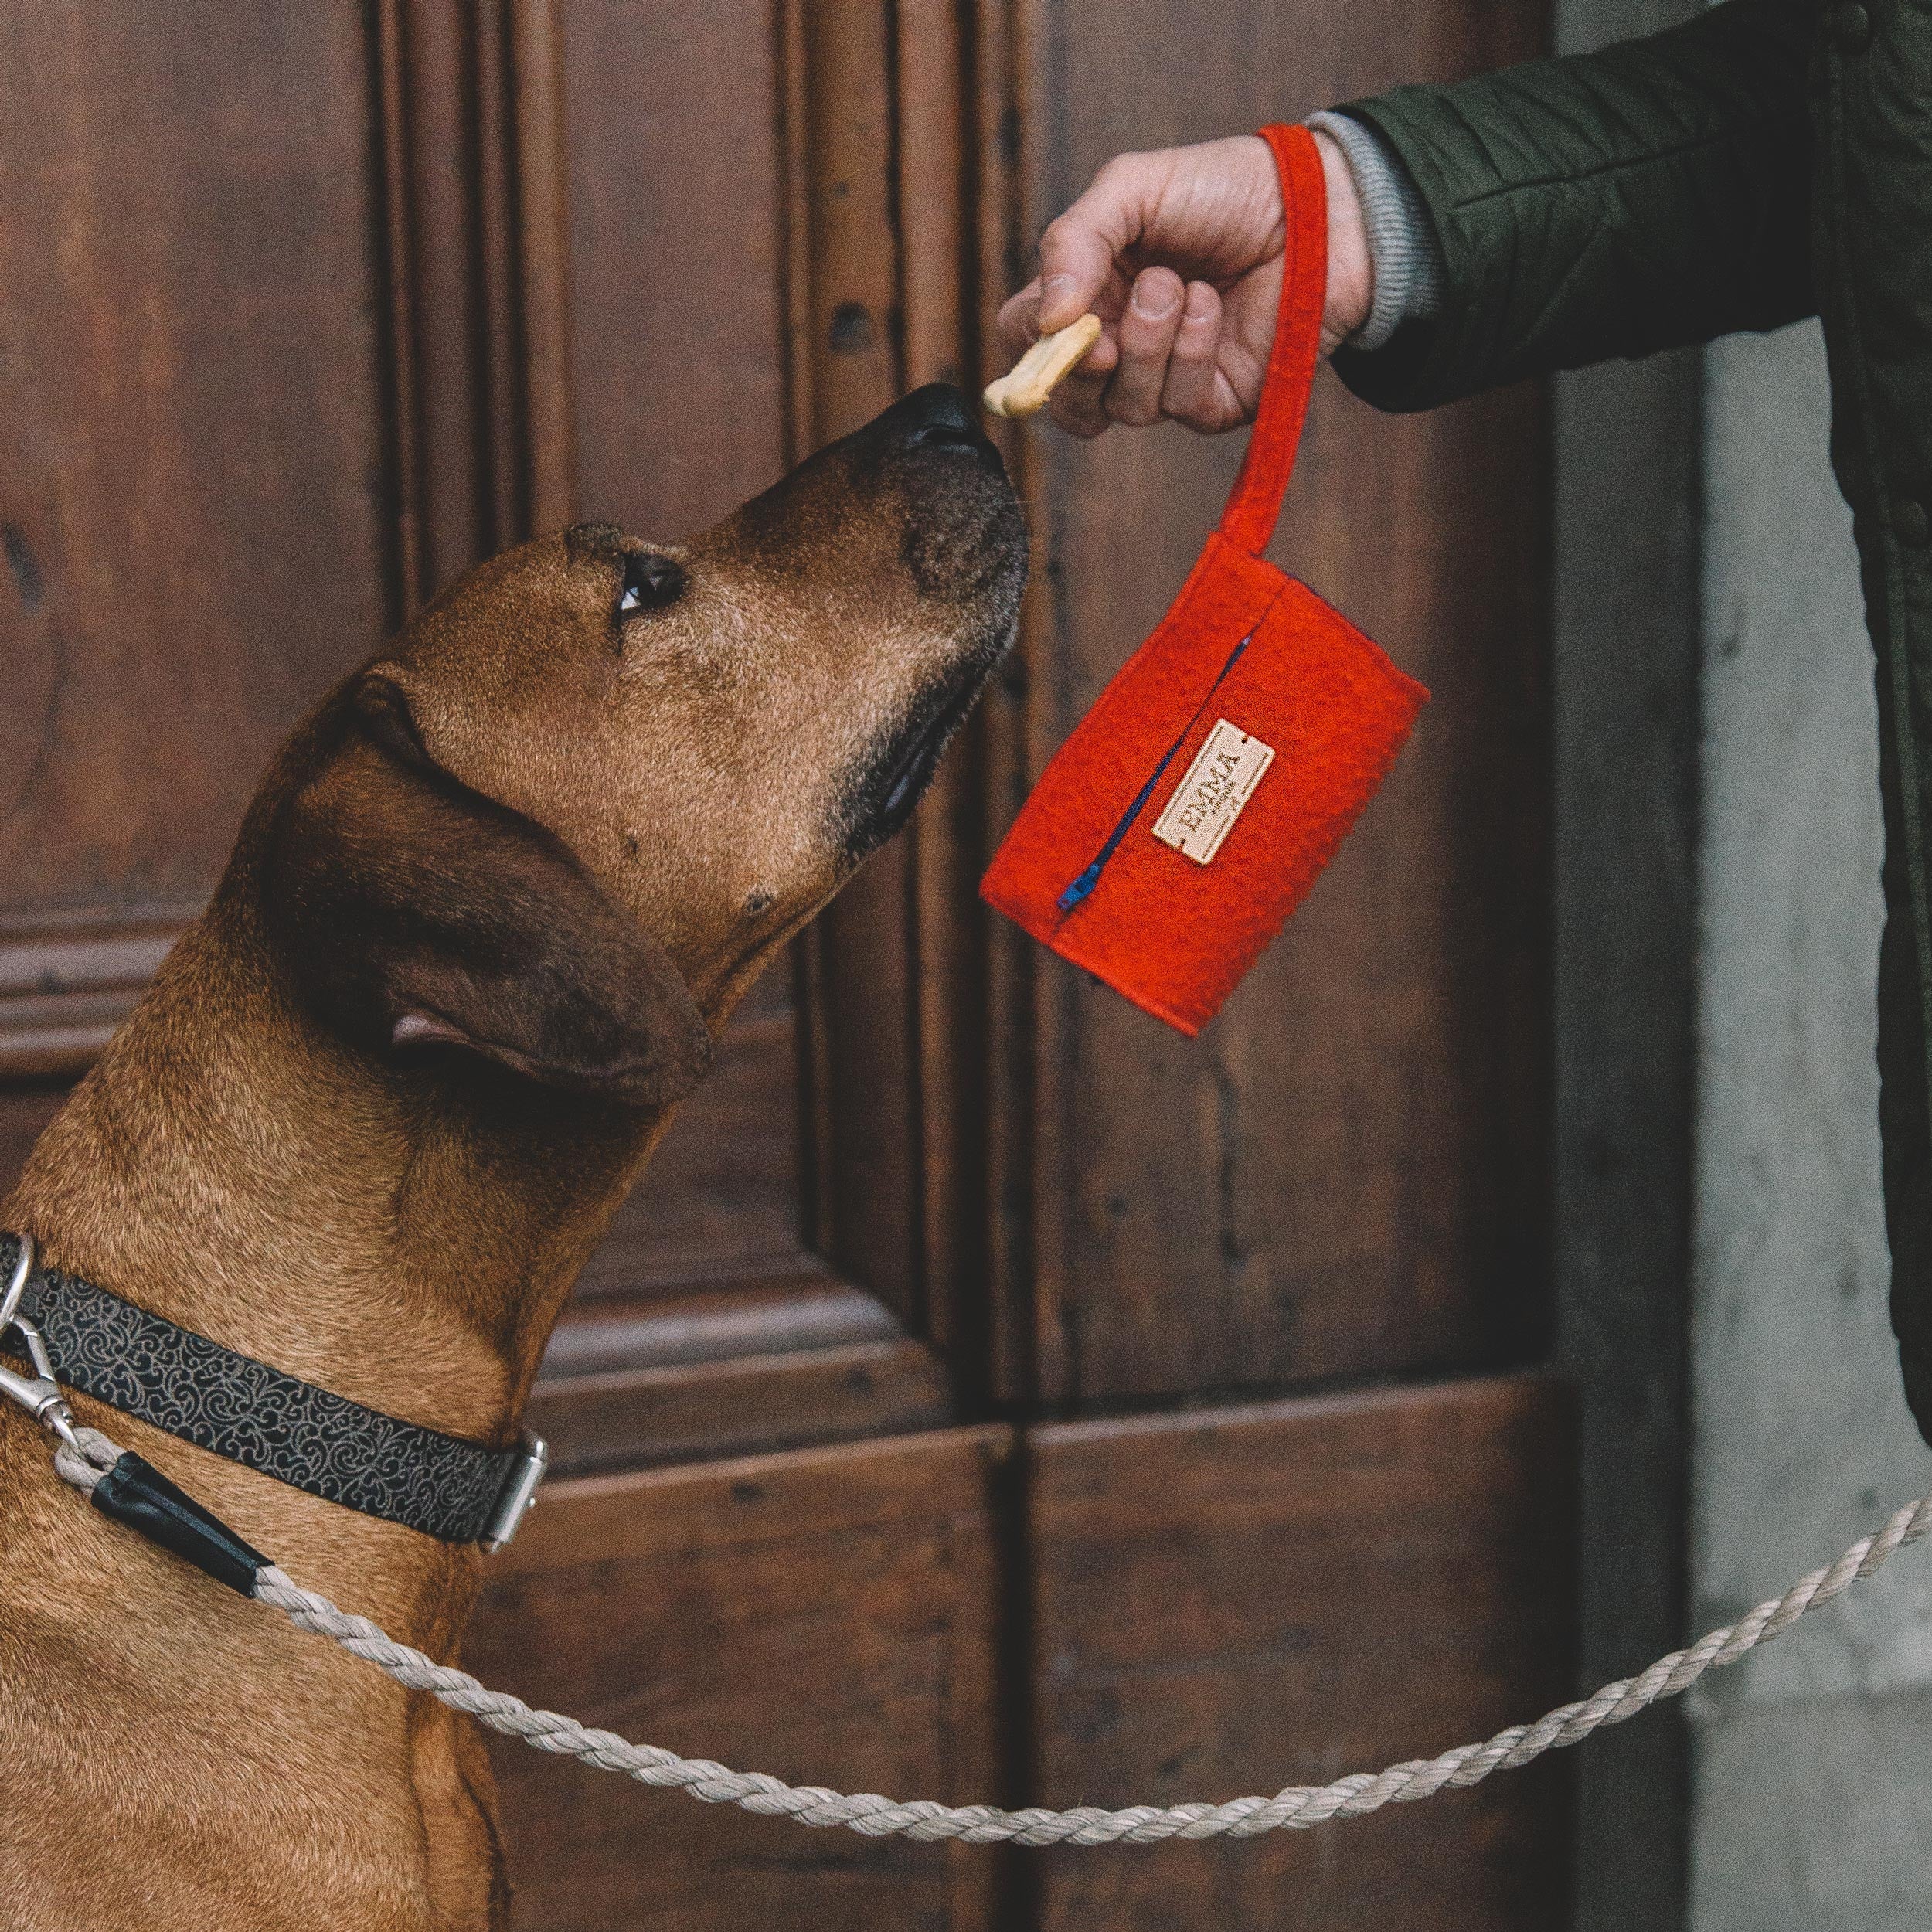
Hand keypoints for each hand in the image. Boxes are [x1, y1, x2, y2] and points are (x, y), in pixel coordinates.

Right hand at [995, 131, 1372, 437]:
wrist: (1317, 208)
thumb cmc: (1224, 191)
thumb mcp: (1133, 189)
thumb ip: (1075, 241)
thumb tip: (1046, 320)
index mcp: (1090, 294)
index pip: (1028, 344)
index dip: (1031, 349)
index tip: (1056, 324)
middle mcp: (1120, 346)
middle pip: (1068, 403)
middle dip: (1080, 371)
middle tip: (1101, 333)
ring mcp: (1167, 380)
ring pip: (1124, 407)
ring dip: (1145, 343)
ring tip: (1179, 286)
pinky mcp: (1214, 403)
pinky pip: (1179, 406)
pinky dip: (1190, 351)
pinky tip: (1211, 306)